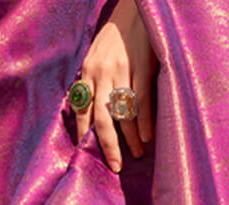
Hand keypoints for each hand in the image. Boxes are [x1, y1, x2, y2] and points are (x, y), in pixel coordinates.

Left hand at [75, 0, 156, 172]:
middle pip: (101, 118)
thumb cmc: (116, 37)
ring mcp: (122, 71)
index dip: (83, 133)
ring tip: (137, 153)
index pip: (82, 109)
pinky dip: (144, 122)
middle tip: (115, 166)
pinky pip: (142, 101)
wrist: (136, 10)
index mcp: (88, 72)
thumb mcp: (96, 56)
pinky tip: (147, 137)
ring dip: (130, 138)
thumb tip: (88, 111)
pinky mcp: (141, 67)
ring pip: (123, 113)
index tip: (85, 155)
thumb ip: (92, 81)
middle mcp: (102, 73)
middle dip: (107, 145)